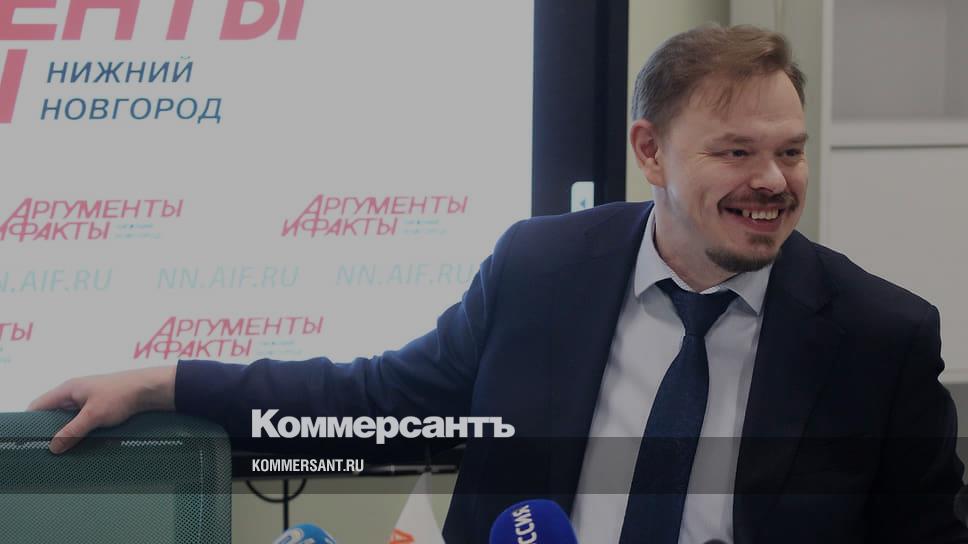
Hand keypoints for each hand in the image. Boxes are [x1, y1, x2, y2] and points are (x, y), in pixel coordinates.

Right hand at [27, 366, 176, 453]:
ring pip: (68, 418)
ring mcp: (86, 399)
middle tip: (47, 450)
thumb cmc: (120, 395)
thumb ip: (72, 431)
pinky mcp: (98, 406)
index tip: (29, 440)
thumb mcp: (93, 416)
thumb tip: (53, 447)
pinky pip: (81, 420)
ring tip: (63, 451)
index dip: (30, 422)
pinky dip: (79, 430)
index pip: (38, 405)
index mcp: (67, 389)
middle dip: (49, 430)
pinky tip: (81, 443)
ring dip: (66, 432)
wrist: (149, 389)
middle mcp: (74, 393)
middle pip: (52, 413)